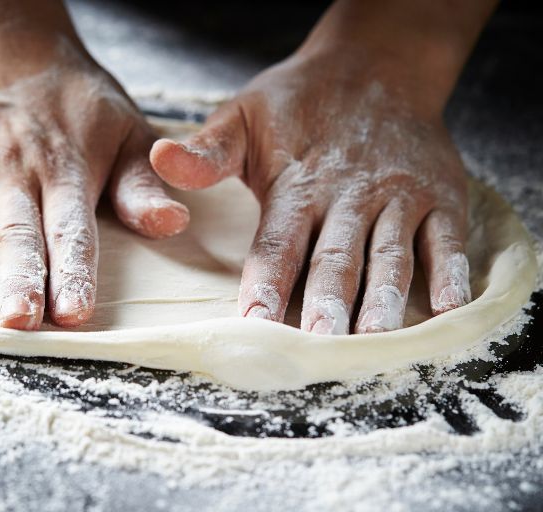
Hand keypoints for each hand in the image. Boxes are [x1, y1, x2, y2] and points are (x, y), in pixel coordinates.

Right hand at [0, 26, 187, 329]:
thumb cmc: (74, 101)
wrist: (6, 43)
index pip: (70, 226)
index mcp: (66, 165)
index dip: (72, 270)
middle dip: (18, 278)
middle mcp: (13, 166)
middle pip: (16, 232)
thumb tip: (171, 224)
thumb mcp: (125, 130)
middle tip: (18, 322)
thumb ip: (142, 184)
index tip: (74, 312)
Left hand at [151, 49, 470, 333]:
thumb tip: (161, 160)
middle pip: (336, 257)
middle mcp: (349, 194)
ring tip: (375, 339)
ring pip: (390, 254)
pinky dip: (451, 271)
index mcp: (297, 184)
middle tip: (319, 344)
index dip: (265, 281)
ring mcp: (399, 196)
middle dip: (326, 302)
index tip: (254, 320)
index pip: (278, 241)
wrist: (377, 65)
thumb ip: (208, 152)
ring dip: (384, 298)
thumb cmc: (300, 104)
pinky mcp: (441, 195)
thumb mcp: (243, 117)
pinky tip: (450, 307)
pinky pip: (448, 237)